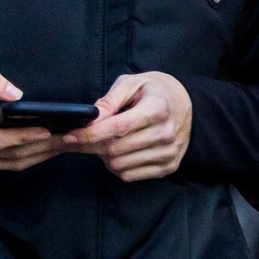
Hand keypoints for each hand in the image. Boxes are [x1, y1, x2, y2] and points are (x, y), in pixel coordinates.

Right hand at [0, 59, 65, 172]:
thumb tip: (15, 92)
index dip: (25, 138)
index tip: (49, 130)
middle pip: (10, 157)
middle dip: (42, 149)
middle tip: (69, 139)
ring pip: (7, 165)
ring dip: (36, 157)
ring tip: (61, 145)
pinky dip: (22, 159)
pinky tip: (39, 150)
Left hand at [62, 70, 191, 182]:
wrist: (188, 106)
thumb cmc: (155, 91)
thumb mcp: (132, 83)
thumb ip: (109, 100)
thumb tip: (90, 119)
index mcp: (157, 109)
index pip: (117, 128)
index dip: (89, 134)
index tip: (69, 136)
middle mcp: (165, 134)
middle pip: (115, 149)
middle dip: (90, 146)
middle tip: (76, 140)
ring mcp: (167, 153)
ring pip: (119, 165)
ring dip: (103, 157)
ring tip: (103, 142)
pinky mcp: (168, 167)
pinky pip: (130, 175)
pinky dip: (116, 166)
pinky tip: (118, 152)